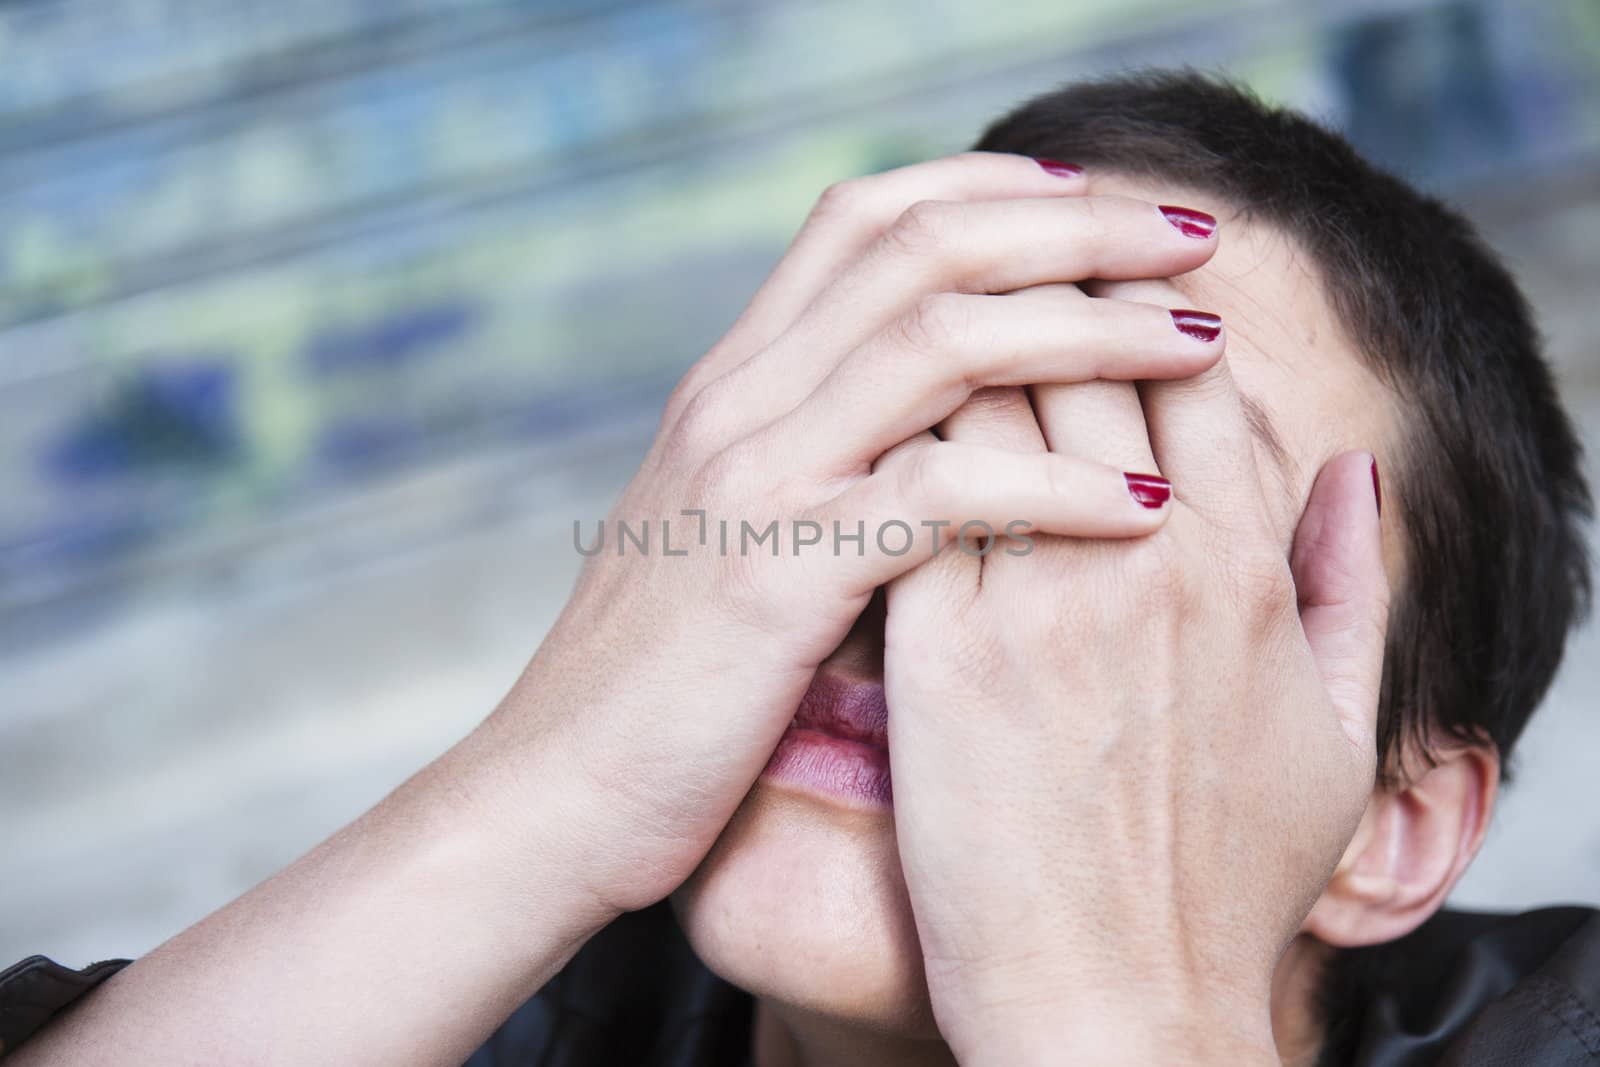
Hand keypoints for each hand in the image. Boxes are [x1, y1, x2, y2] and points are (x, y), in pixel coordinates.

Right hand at [469, 156, 1231, 924]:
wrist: (549, 796)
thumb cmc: (662, 683)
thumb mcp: (726, 533)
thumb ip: (812, 460)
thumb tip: (940, 427)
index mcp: (735, 382)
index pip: (867, 218)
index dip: (992, 185)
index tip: (1094, 200)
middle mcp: (742, 402)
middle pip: (926, 249)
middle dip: (1075, 227)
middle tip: (1191, 239)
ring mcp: (755, 478)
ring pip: (945, 342)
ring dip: (1092, 331)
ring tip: (1203, 342)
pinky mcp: (778, 573)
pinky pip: (943, 494)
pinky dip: (1057, 486)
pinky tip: (1147, 506)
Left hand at [884, 278, 1387, 1063]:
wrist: (1113, 1003)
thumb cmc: (1228, 883)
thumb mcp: (1336, 734)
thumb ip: (1352, 590)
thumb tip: (1355, 473)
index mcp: (1244, 567)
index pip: (1194, 369)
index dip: (1143, 307)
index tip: (1099, 291)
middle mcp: (1146, 561)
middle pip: (1084, 355)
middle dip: (1044, 295)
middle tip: (997, 283)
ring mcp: (1036, 600)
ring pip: (985, 400)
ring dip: (959, 349)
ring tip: (927, 333)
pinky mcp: (940, 650)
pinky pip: (910, 493)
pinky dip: (895, 439)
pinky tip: (873, 422)